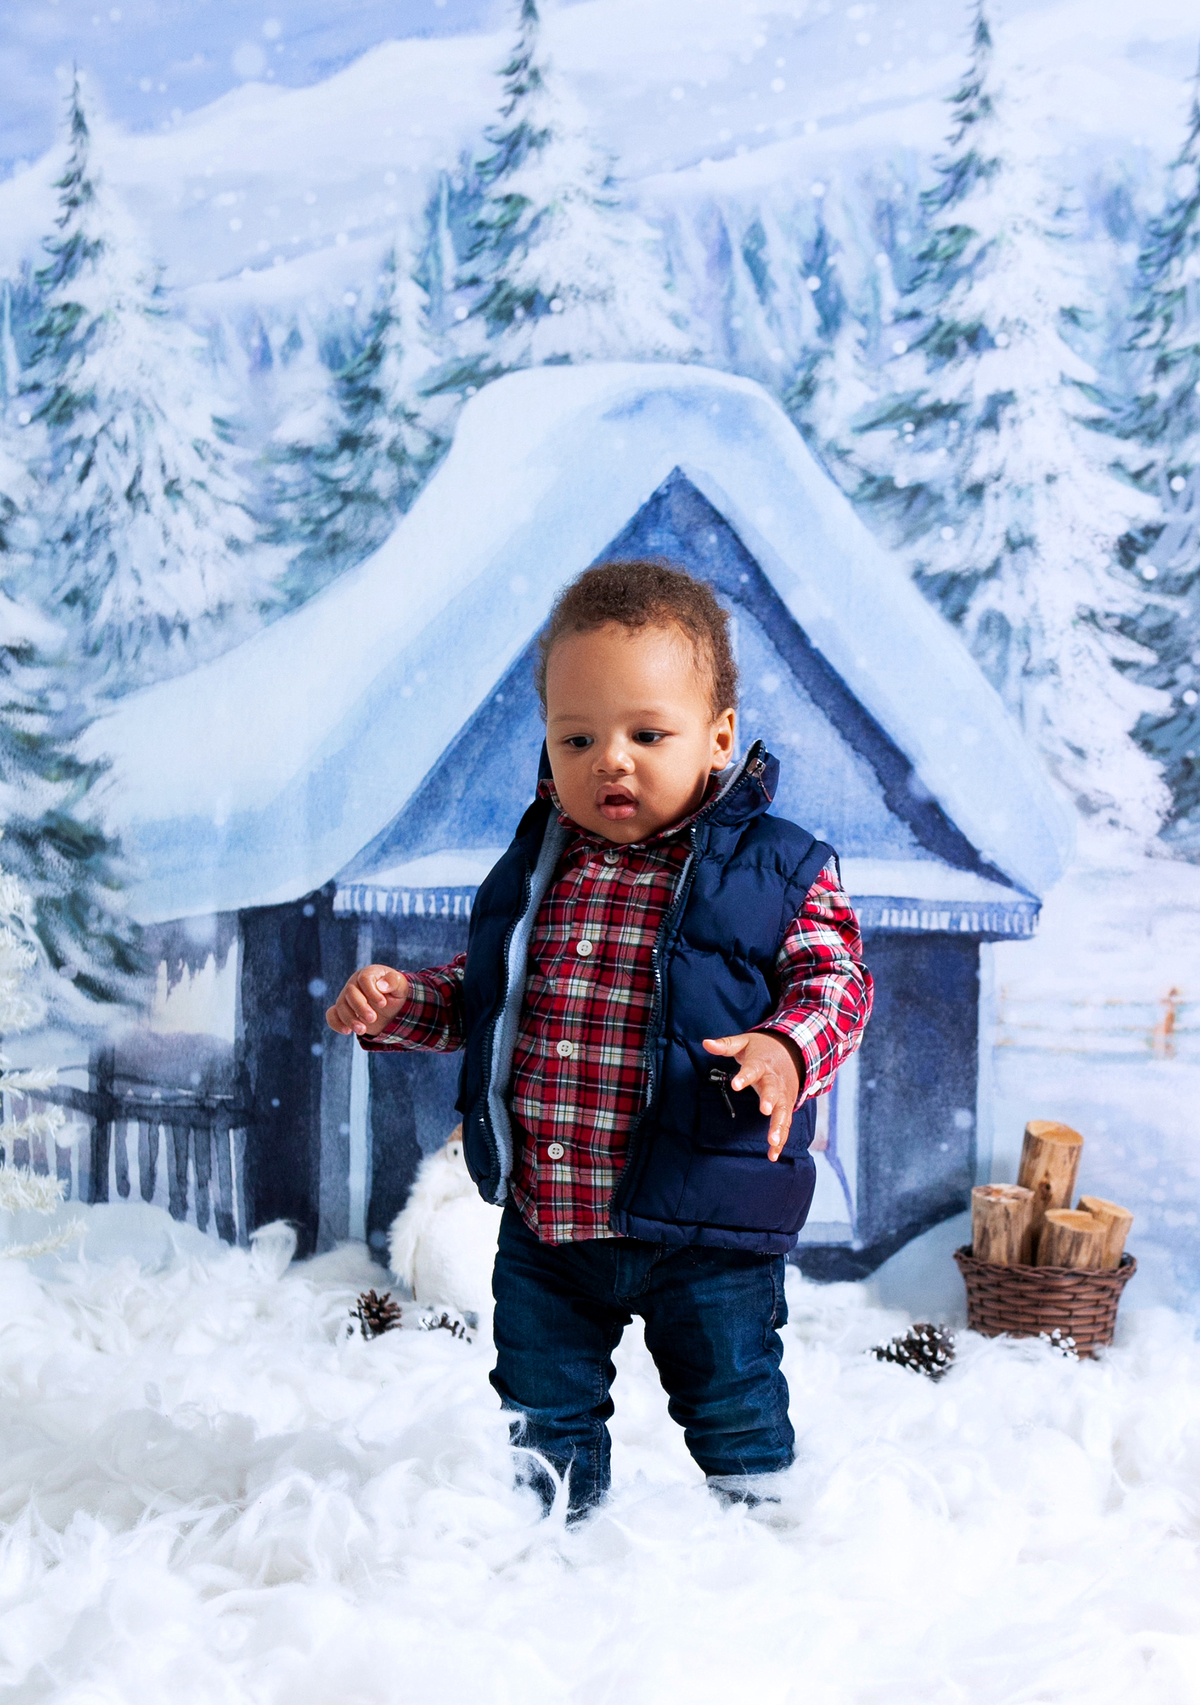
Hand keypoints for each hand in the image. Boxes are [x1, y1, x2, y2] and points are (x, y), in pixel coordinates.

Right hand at [326, 964, 409, 1036]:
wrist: (391, 1006)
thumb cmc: (395, 992)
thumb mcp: (400, 986)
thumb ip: (394, 982)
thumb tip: (382, 986)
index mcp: (368, 973)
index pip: (364, 979)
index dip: (371, 992)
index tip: (383, 1004)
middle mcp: (354, 983)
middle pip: (350, 992)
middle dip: (360, 1007)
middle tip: (373, 1018)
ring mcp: (346, 997)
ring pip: (341, 1006)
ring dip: (350, 1019)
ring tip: (363, 1030)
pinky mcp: (342, 1010)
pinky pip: (332, 1015)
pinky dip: (336, 1023)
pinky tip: (347, 1031)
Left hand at [701, 1031, 802, 1161]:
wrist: (793, 1050)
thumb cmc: (762, 1049)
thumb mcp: (744, 1042)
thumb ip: (725, 1045)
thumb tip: (705, 1043)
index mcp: (762, 1064)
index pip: (753, 1069)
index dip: (745, 1077)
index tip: (736, 1085)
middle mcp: (775, 1080)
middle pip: (774, 1090)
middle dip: (771, 1100)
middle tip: (766, 1111)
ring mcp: (783, 1094)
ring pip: (784, 1111)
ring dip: (779, 1126)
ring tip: (773, 1141)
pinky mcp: (787, 1105)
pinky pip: (786, 1124)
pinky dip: (782, 1138)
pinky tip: (773, 1154)